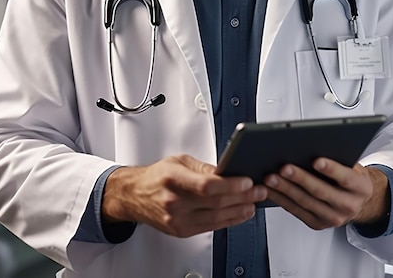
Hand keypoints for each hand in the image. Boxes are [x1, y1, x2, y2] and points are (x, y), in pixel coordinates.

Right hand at [102, 154, 266, 237]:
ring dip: (239, 211)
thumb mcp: (179, 161)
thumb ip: (203, 167)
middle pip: (215, 203)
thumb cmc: (156, 176)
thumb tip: (227, 170)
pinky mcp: (181, 231)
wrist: (134, 196)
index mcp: (173, 179)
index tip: (247, 181)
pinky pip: (210, 227)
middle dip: (242, 197)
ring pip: (215, 218)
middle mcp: (174, 202)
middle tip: (259, 190)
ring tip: (254, 203)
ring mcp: (177, 219)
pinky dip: (228, 220)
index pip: (206, 185)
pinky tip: (239, 214)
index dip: (230, 185)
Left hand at [264, 159, 389, 230]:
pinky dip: (281, 199)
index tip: (316, 160)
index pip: (345, 178)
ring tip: (271, 178)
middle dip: (300, 178)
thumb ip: (338, 158)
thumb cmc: (351, 177)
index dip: (331, 169)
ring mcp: (333, 218)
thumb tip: (312, 144)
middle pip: (320, 191)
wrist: (357, 203)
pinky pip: (296, 211)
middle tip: (284, 167)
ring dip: (285, 190)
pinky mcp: (318, 224)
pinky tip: (270, 189)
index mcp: (360, 188)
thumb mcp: (352, 165)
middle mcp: (348, 206)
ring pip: (305, 202)